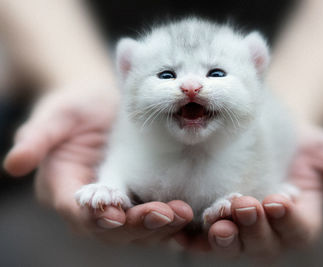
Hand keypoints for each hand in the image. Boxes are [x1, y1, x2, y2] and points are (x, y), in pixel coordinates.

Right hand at [3, 87, 192, 243]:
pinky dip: (170, 221)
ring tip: (183, 213)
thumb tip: (13, 164)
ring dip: (160, 226)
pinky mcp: (139, 197)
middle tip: (167, 214)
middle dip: (139, 226)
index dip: (96, 218)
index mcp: (64, 189)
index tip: (118, 214)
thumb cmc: (76, 106)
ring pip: (136, 230)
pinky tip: (189, 215)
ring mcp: (117, 203)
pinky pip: (153, 217)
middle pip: (112, 230)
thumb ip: (37, 137)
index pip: (77, 213)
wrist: (103, 102)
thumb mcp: (56, 114)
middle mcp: (90, 205)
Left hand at [175, 124, 322, 260]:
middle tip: (243, 204)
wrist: (267, 133)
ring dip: (223, 233)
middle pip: (262, 242)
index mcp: (299, 221)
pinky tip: (180, 219)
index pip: (297, 229)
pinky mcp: (212, 218)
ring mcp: (239, 227)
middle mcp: (269, 231)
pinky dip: (191, 231)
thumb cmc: (300, 144)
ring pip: (231, 242)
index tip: (279, 200)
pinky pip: (201, 232)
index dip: (289, 221)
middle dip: (253, 227)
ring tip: (216, 215)